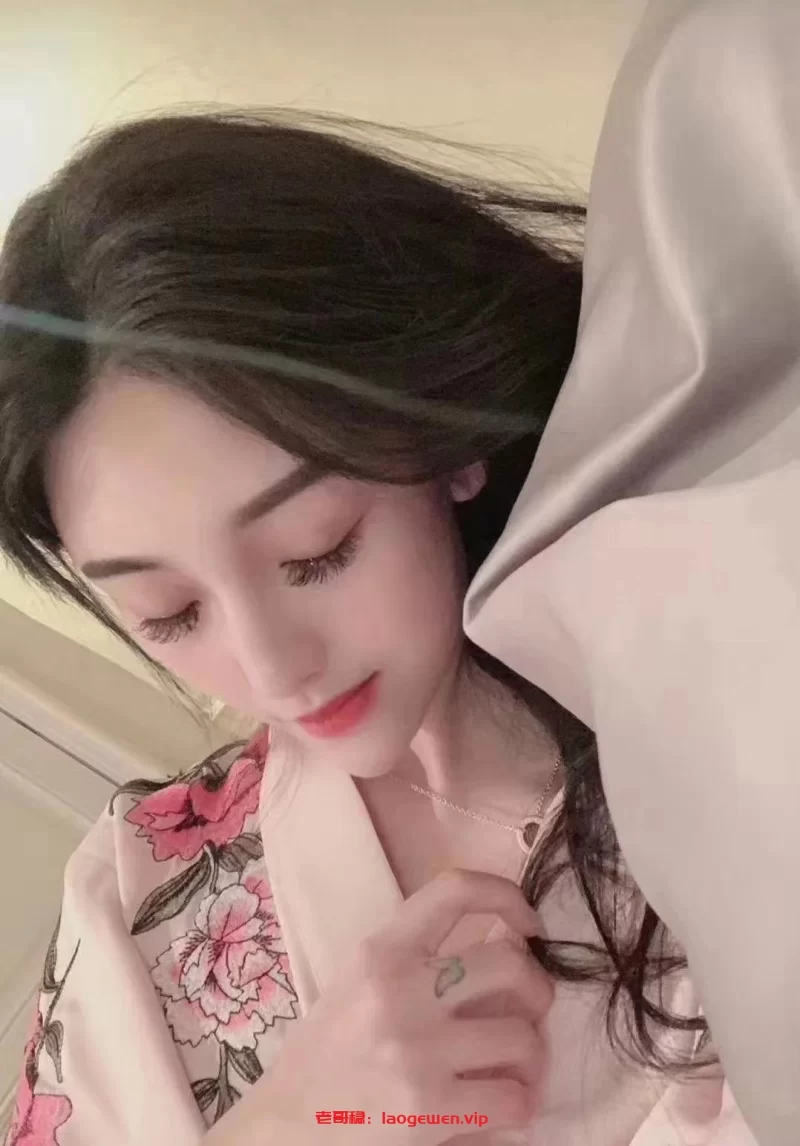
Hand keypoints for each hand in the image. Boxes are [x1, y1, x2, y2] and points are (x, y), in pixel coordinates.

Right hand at [206, 869, 553, 1144]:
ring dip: (531, 1056)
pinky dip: (520, 1104)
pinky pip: (514, 1098)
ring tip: (515, 1065)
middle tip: (529, 1009)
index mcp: (381, 950)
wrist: (286, 1126)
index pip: (455, 890)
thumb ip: (421, 957)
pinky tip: (504, 1105)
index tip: (528, 926)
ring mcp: (416, 1050)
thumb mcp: (363, 981)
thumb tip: (506, 942)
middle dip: (537, 988)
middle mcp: (399, 990)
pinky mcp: (428, 1109)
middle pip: (510, 964)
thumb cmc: (330, 1051)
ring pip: (523, 1036)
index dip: (507, 896)